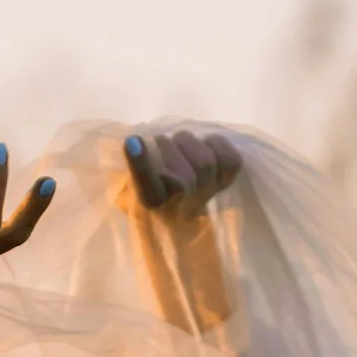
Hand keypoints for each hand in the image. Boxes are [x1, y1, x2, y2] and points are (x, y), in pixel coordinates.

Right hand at [122, 126, 241, 214]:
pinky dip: (217, 144)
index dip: (142, 166)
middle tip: (159, 141)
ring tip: (179, 142)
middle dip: (168, 148)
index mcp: (153, 210)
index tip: (132, 140)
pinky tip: (206, 144)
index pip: (150, 194)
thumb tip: (133, 143)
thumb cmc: (149, 194)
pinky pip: (230, 160)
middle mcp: (184, 209)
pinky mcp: (226, 182)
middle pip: (184, 178)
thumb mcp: (127, 190)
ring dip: (188, 143)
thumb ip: (126, 173)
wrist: (181, 216)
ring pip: (205, 164)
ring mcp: (208, 196)